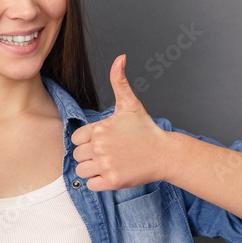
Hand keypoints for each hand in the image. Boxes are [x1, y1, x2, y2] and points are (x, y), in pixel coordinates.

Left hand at [71, 55, 167, 191]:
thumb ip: (119, 80)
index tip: (101, 142)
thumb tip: (120, 57)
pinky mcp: (112, 181)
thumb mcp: (130, 104)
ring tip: (108, 164)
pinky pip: (91, 185)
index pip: (76, 138)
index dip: (87, 141)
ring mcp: (106, 164)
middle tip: (107, 154)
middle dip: (89, 156)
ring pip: (81, 171)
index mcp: (100, 128)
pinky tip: (110, 174)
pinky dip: (98, 182)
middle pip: (77, 155)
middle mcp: (100, 146)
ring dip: (91, 170)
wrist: (165, 153)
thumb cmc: (146, 130)